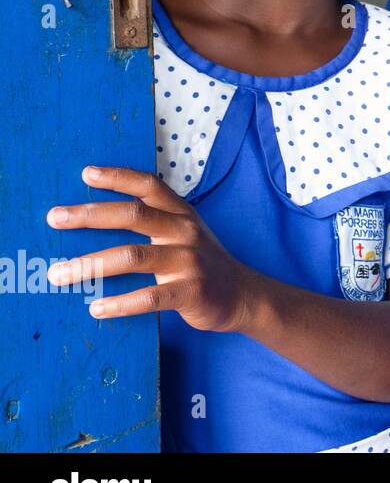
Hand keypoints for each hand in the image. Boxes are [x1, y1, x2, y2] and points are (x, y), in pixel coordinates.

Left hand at [46, 166, 257, 331]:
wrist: (242, 295)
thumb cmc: (202, 263)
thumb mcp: (186, 233)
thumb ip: (156, 222)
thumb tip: (100, 216)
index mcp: (182, 214)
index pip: (149, 186)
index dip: (118, 176)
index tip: (86, 173)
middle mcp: (185, 232)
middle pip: (134, 216)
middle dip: (90, 216)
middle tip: (55, 218)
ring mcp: (189, 261)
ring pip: (133, 257)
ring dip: (90, 265)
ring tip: (59, 274)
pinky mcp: (190, 291)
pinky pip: (148, 297)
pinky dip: (119, 304)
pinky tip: (96, 308)